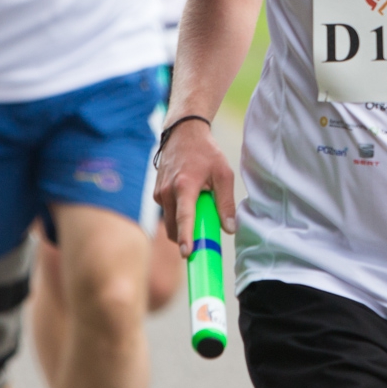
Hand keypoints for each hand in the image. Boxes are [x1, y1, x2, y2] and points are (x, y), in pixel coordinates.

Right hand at [153, 116, 236, 255]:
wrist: (183, 133)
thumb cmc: (206, 152)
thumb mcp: (223, 174)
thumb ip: (226, 202)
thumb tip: (230, 228)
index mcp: (184, 186)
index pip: (184, 218)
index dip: (186, 238)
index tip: (187, 254)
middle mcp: (167, 191)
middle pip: (174, 228)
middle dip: (187, 239)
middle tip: (204, 241)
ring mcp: (159, 192)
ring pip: (169, 222)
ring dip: (182, 227)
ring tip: (200, 213)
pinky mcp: (156, 193)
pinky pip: (167, 212)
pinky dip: (178, 215)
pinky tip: (190, 202)